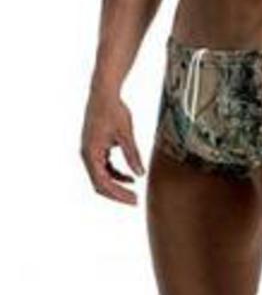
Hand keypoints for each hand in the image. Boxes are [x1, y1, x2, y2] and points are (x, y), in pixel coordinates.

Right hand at [80, 89, 144, 205]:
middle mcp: (87, 155)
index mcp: (90, 154)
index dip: (118, 194)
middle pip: (100, 184)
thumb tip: (140, 174)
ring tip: (133, 191)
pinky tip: (130, 176)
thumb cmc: (113, 110)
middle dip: (117, 193)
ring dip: (117, 184)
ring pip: (101, 177)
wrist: (104, 93)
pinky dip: (115, 173)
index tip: (134, 200)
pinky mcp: (95, 147)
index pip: (102, 183)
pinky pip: (103, 167)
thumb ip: (132, 155)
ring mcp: (90, 152)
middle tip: (135, 201)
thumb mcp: (126, 133)